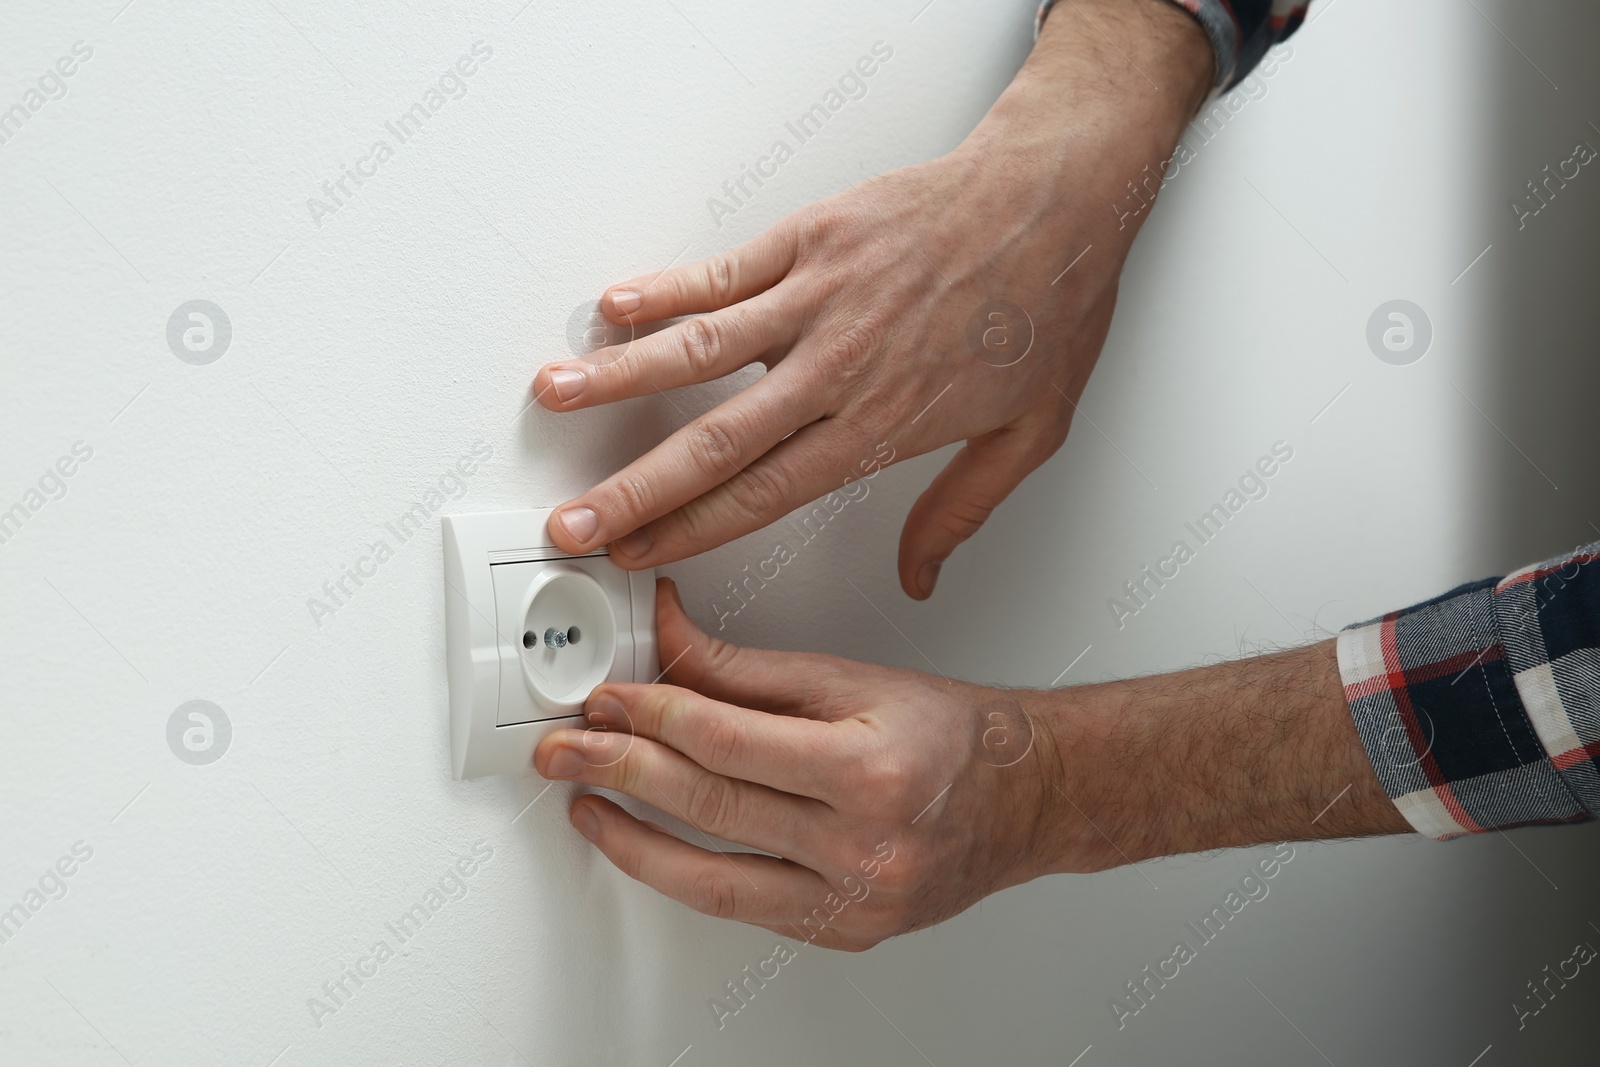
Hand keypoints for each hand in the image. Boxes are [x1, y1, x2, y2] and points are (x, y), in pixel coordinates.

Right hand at [534, 0, 1213, 597]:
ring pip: (699, 351)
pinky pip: (724, 270)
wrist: (1062, 195)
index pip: (764, 495)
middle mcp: (839, 367)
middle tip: (576, 521)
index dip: (691, 532)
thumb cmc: (1050, 304)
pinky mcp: (814, 237)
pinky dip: (665, 289)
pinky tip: (616, 309)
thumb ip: (961, 510)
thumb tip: (922, 575)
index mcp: (882, 423)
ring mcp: (819, 297)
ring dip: (619, 379)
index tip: (642, 556)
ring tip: (555, 398)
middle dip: (633, 491)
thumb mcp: (1030, 434)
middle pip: (713, 443)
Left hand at [534, 581, 1410, 948]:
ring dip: (631, 840)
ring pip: (711, 879)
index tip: (603, 695)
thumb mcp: (850, 679)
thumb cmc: (952, 732)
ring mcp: (855, 902)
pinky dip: (689, 875)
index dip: (651, 713)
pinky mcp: (844, 932)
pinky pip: (744, 909)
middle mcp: (864, 846)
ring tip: (582, 807)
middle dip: (617, 771)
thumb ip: (747, 670)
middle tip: (561, 748)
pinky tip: (648, 847)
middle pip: (708, 808)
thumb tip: (665, 641)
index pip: (727, 741)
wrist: (1029, 798)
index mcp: (869, 768)